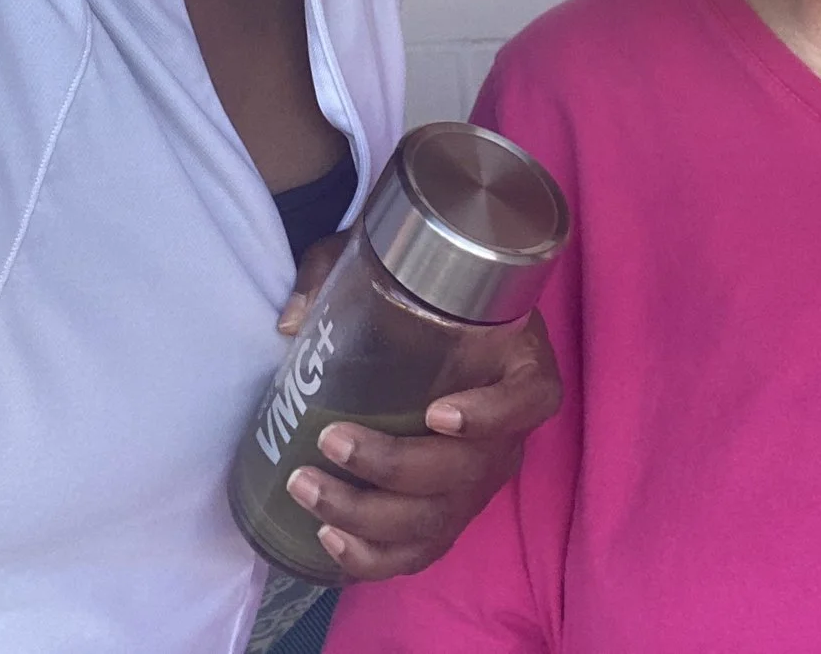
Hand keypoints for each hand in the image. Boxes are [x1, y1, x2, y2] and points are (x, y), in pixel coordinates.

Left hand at [273, 292, 562, 583]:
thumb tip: (290, 319)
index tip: (438, 413)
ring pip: (436, 519)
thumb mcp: (379, 264)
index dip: (492, 415)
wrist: (434, 326)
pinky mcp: (448, 512)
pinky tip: (329, 538)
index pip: (530, 399)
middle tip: (331, 441)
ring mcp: (479, 480)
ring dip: (368, 516)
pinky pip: (421, 551)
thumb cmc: (416, 294)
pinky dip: (375, 557)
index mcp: (516, 363)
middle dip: (394, 466)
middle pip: (466, 471)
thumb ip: (337, 277)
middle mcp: (507, 433)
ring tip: (307, 487)